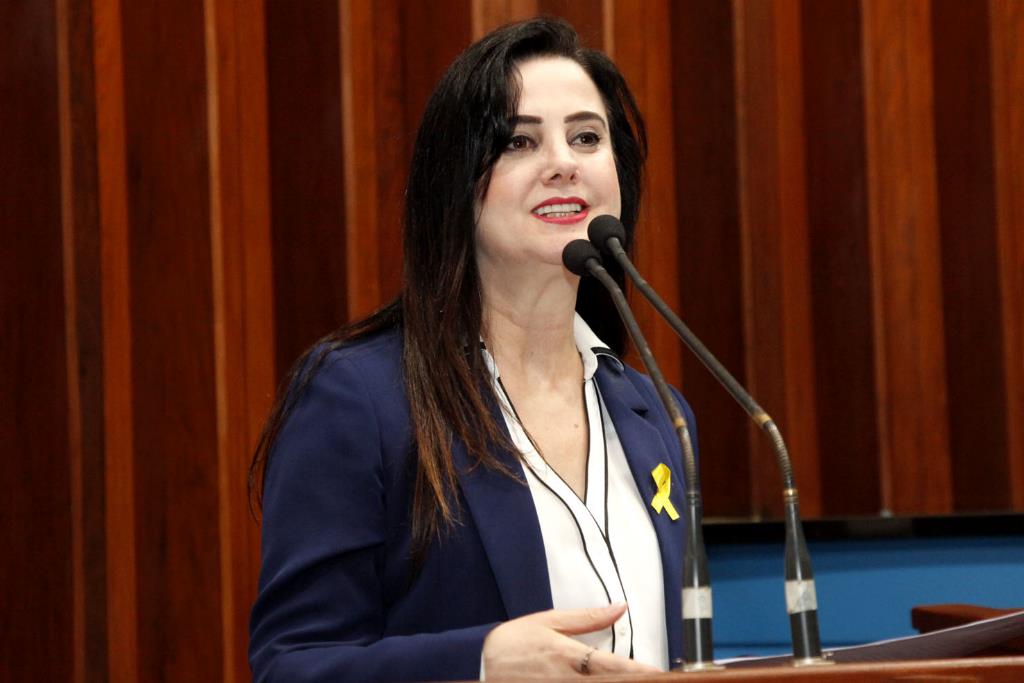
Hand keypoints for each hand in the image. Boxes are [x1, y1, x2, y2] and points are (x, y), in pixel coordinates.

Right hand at [481, 603, 661, 677]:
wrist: (478, 665)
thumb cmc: (513, 642)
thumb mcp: (548, 621)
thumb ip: (587, 618)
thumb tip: (618, 608)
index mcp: (568, 655)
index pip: (612, 666)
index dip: (637, 671)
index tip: (657, 672)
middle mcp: (567, 679)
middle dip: (631, 681)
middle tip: (655, 678)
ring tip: (635, 681)